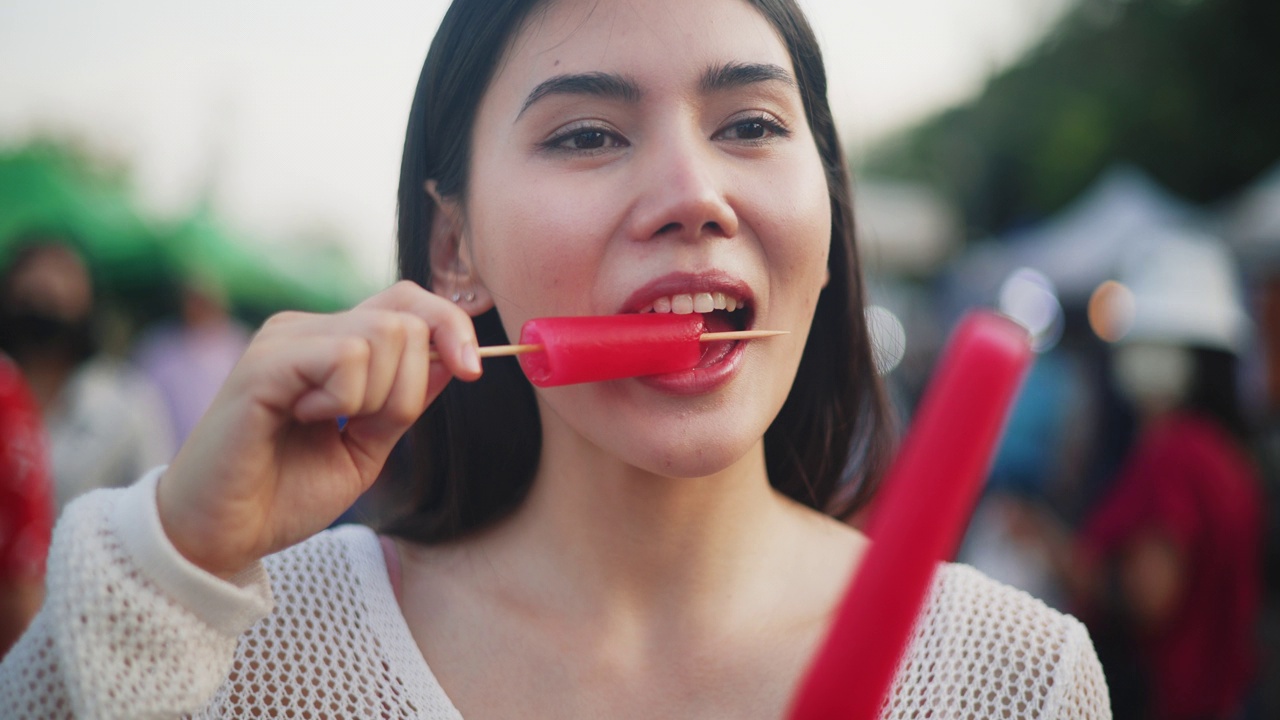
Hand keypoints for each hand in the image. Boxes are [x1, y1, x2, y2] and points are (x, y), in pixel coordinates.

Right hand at [155, 281, 481, 578]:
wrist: (221, 535)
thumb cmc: (284, 493)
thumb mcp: (367, 446)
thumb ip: (405, 402)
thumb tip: (454, 359)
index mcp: (331, 344)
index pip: (407, 300)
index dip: (450, 325)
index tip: (472, 370)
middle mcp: (307, 329)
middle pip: (406, 319)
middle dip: (409, 386)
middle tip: (362, 425)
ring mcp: (283, 341)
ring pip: (383, 335)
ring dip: (377, 397)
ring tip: (325, 424)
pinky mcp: (264, 364)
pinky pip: (345, 357)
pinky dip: (344, 398)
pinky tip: (305, 419)